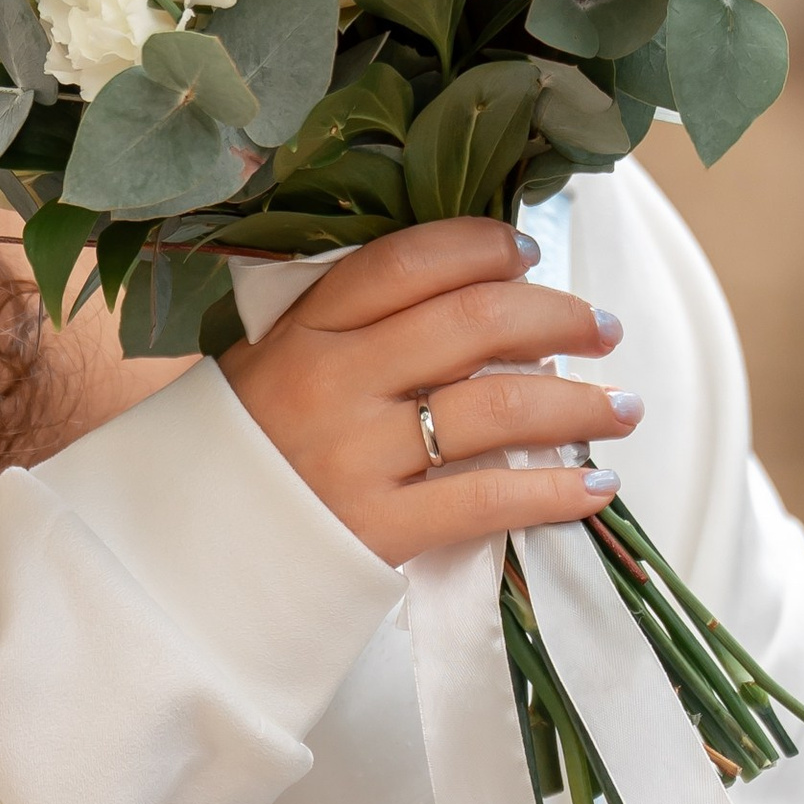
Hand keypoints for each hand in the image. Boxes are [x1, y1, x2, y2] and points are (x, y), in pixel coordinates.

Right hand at [218, 217, 638, 568]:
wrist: (180, 556)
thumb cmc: (242, 453)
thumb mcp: (272, 365)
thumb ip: (352, 332)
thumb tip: (475, 303)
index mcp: (305, 330)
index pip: (410, 260)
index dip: (484, 247)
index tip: (530, 253)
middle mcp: (334, 382)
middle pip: (473, 324)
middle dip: (559, 317)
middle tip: (603, 328)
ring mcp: (357, 456)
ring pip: (498, 409)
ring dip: (580, 405)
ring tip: (622, 407)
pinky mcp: (378, 529)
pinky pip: (488, 500)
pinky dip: (555, 492)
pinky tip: (596, 486)